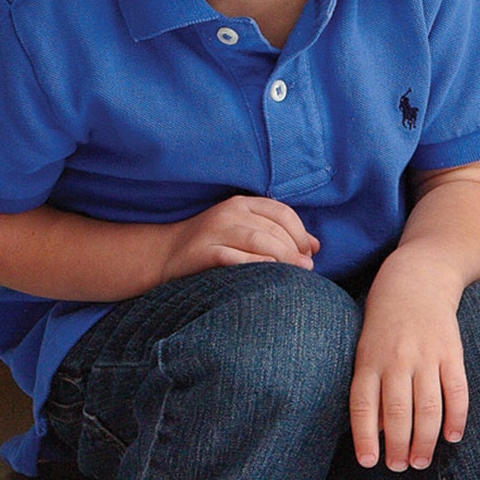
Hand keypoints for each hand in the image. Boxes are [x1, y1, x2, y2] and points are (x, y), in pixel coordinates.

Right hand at [160, 193, 319, 280]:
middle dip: (296, 250)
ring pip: (259, 241)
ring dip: (283, 259)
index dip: (302, 233)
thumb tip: (316, 247)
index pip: (282, 212)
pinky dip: (256, 266)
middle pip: (274, 229)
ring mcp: (214, 232)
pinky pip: (235, 258)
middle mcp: (228, 213)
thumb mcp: (242, 231)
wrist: (164, 255)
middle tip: (307, 269)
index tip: (310, 253)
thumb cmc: (211, 246)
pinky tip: (269, 275)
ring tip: (296, 275)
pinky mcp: (203, 252)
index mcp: (240, 204)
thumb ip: (276, 234)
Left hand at [351, 250, 469, 469]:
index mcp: (369, 359)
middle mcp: (396, 359)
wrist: (417, 277)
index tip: (369, 462)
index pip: (364, 405)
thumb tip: (377, 431)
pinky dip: (457, 417)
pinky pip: (457, 390)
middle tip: (400, 467)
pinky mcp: (451, 351)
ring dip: (425, 440)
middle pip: (398, 412)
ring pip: (427, 407)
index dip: (365, 437)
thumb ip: (370, 385)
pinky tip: (453, 437)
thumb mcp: (365, 347)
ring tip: (421, 461)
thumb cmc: (385, 319)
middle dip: (399, 446)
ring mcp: (426, 355)